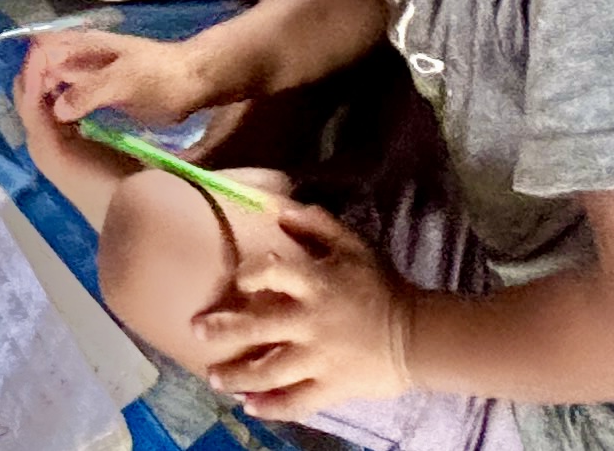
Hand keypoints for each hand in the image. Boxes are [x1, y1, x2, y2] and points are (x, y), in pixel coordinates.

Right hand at [15, 28, 215, 136]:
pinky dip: (62, 112)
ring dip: (45, 105)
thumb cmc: (160, 75)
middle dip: (31, 93)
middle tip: (32, 128)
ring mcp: (89, 77)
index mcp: (79, 47)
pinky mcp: (100, 96)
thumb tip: (55, 111)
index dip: (28, 75)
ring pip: (54, 87)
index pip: (38, 54)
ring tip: (41, 134)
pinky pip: (70, 100)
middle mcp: (78, 59)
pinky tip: (62, 132)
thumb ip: (90, 92)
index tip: (29, 107)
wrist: (194, 82)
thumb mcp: (124, 81)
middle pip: (40, 71)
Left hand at [196, 202, 416, 417]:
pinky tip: (249, 409)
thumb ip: (314, 223)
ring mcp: (319, 360)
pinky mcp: (331, 388)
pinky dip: (272, 408)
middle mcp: (311, 322)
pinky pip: (296, 402)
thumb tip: (274, 205)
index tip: (234, 280)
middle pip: (259, 327)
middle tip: (196, 329)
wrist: (417, 335)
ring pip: (270, 371)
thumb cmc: (380, 285)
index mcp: (316, 284)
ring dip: (238, 376)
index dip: (249, 274)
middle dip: (223, 329)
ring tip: (214, 378)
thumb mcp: (352, 245)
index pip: (272, 272)